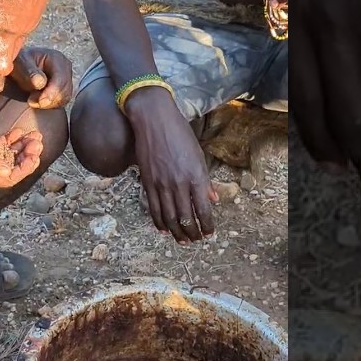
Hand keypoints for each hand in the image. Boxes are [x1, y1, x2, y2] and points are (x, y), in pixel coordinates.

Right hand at [0, 127, 42, 188]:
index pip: (11, 177)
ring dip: (22, 145)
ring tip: (34, 134)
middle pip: (14, 164)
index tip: (35, 155)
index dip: (25, 168)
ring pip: (9, 153)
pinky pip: (0, 143)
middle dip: (28, 154)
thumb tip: (8, 170)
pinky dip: (11, 137)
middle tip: (37, 141)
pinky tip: (19, 130)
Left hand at [11, 47, 73, 109]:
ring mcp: (67, 79)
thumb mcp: (20, 63)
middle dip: (48, 100)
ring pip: (64, 98)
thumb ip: (28, 72)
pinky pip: (62, 102)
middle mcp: (66, 68)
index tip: (33, 101)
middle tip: (31, 102)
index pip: (60, 79)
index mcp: (57, 58)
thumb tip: (39, 83)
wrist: (21, 66)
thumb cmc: (20, 63)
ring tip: (33, 100)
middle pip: (64, 91)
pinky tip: (39, 102)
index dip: (49, 93)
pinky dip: (50, 105)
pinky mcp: (64, 90)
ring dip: (48, 104)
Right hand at [129, 90, 216, 241]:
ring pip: (170, 218)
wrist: (154, 120)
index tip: (209, 233)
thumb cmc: (179, 133)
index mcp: (196, 176)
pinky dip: (159, 222)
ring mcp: (162, 184)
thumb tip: (213, 199)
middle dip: (193, 233)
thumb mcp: (199, 155)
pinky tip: (164, 230)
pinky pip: (153, 209)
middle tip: (196, 240)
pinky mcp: (148, 182)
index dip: (207, 225)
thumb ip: (205, 180)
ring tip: (183, 241)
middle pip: (186, 218)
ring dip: (177, 233)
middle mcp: (179, 183)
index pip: (204, 209)